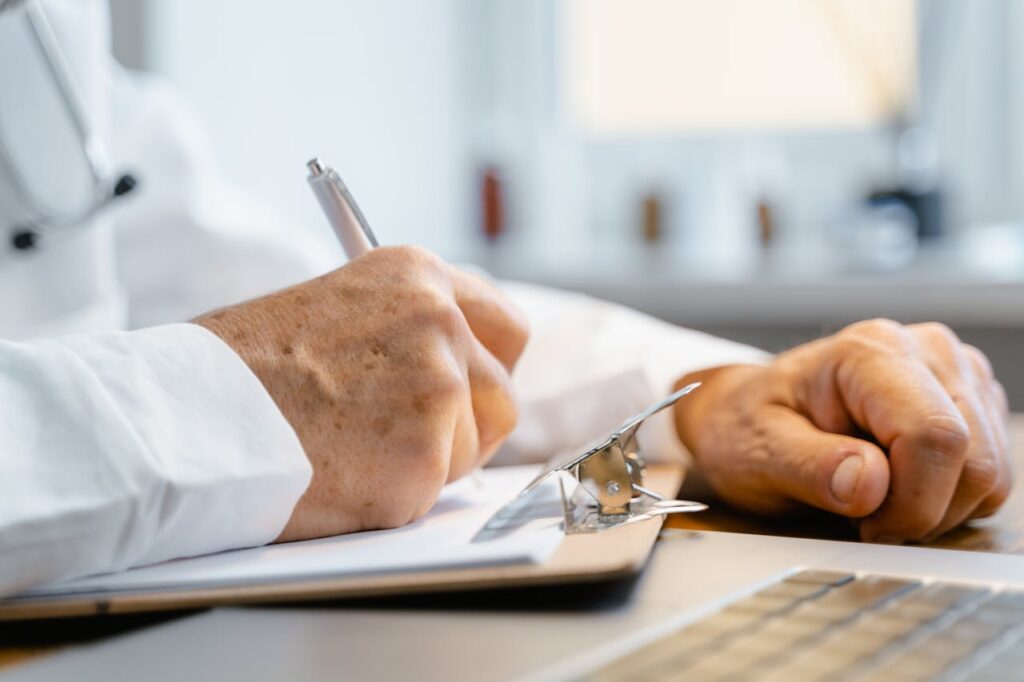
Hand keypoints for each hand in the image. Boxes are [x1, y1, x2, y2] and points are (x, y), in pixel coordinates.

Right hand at [195, 246, 527, 541]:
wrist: (185, 413)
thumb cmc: (240, 366)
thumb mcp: (336, 309)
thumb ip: (404, 332)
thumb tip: (452, 370)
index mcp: (419, 277)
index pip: (508, 327)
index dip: (492, 367)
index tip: (475, 388)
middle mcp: (441, 325)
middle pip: (501, 397)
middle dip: (467, 426)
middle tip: (408, 437)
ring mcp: (437, 393)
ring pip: (470, 451)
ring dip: (424, 462)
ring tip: (350, 447)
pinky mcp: (420, 462)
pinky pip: (428, 494)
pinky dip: (390, 498)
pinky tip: (338, 474)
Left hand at [673, 319, 1009, 543]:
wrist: (746, 414)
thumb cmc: (747, 427)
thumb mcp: (757, 451)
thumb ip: (810, 467)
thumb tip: (870, 484)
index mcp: (869, 352)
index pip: (934, 434)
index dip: (912, 501)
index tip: (868, 526)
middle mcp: (925, 351)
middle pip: (974, 458)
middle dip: (924, 510)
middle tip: (865, 518)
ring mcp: (956, 374)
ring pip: (990, 473)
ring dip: (938, 508)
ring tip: (875, 498)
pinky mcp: (971, 403)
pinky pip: (988, 476)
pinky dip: (949, 500)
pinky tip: (899, 487)